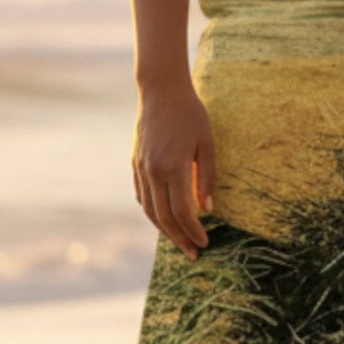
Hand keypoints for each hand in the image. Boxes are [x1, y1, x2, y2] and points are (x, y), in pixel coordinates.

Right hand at [131, 74, 217, 258]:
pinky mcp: (135, 164)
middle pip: (164, 217)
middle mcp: (153, 172)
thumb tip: (208, 209)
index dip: (194, 231)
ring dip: (165, 230)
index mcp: (173, 167)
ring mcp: (141, 169)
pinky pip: (142, 196)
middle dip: (180, 238)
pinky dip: (152, 212)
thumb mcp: (207, 143)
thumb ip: (207, 178)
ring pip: (150, 210)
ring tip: (180, 241)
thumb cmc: (190, 114)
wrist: (160, 91)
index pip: (182, 211)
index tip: (206, 242)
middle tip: (194, 253)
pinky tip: (164, 218)